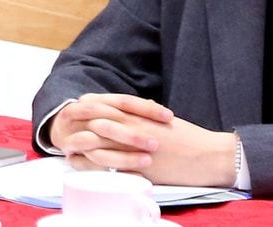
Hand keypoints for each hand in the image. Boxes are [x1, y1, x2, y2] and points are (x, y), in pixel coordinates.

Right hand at [50, 93, 172, 172]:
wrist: (59, 127)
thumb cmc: (90, 120)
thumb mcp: (107, 110)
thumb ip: (129, 111)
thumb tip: (158, 110)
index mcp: (95, 99)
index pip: (123, 101)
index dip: (146, 109)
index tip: (168, 117)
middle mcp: (81, 111)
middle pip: (109, 120)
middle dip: (133, 133)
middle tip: (156, 143)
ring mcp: (73, 130)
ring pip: (97, 142)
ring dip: (122, 153)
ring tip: (145, 160)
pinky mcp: (69, 149)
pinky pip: (87, 161)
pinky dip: (107, 168)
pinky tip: (126, 174)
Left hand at [51, 94, 236, 186]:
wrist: (208, 156)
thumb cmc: (189, 138)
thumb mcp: (163, 121)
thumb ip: (144, 115)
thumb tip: (135, 110)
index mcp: (139, 114)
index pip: (104, 104)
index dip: (87, 105)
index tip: (77, 107)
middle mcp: (133, 128)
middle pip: (94, 119)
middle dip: (76, 121)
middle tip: (63, 124)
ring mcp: (134, 148)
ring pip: (96, 143)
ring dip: (78, 144)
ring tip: (67, 145)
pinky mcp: (137, 168)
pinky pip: (107, 166)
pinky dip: (90, 164)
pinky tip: (81, 164)